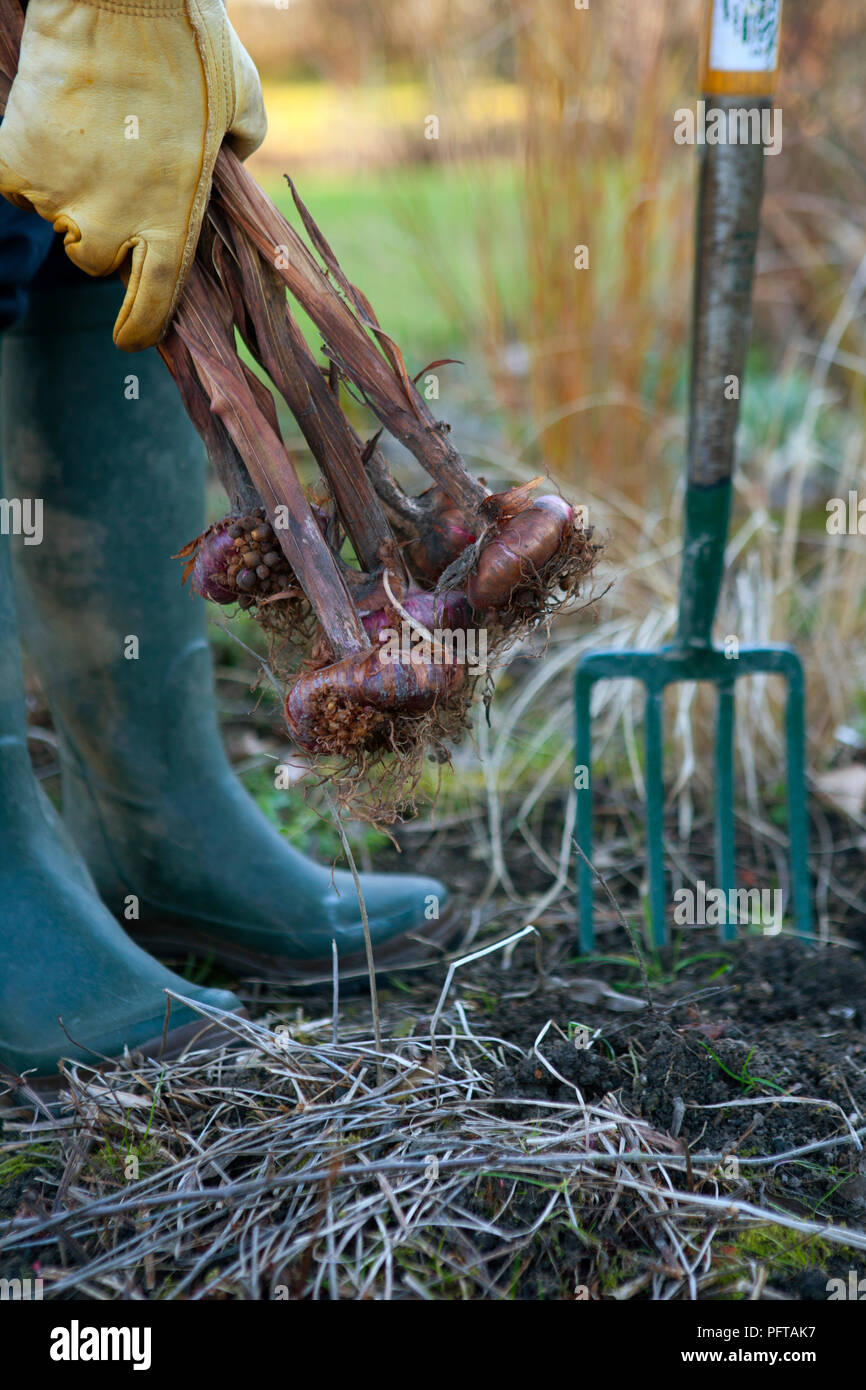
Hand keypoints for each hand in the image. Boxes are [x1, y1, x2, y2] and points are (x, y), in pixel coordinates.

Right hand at [0, 0, 266, 350]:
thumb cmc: (189, 45)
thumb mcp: (242, 104)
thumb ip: (242, 149)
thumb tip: (234, 159)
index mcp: (172, 220)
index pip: (154, 302)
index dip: (141, 329)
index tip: (131, 340)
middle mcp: (113, 223)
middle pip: (95, 260)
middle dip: (104, 233)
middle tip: (116, 180)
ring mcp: (60, 196)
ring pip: (55, 220)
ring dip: (67, 196)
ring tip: (89, 139)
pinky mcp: (14, 162)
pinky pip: (14, 184)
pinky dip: (23, 165)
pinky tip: (46, 130)